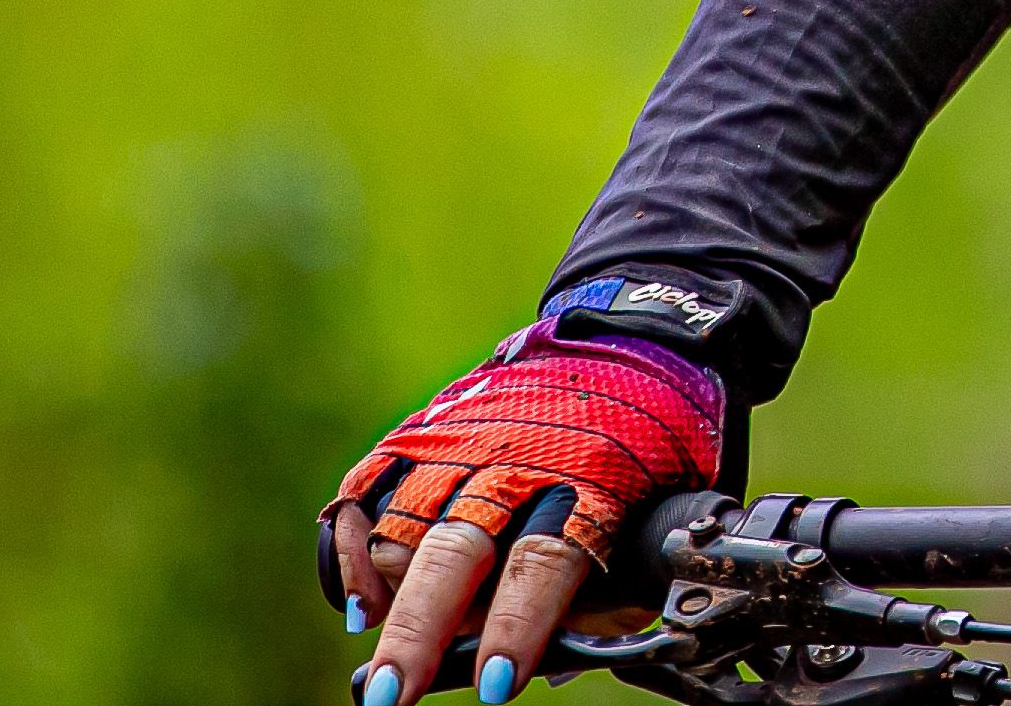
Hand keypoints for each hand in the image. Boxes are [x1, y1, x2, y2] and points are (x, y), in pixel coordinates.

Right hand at [320, 318, 725, 701]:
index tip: (497, 682)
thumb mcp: (656, 515)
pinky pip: (368, 491)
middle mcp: (516, 460)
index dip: (517, 625)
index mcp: (589, 482)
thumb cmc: (649, 449)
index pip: (545, 561)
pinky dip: (354, 551)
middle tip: (392, 697)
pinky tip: (364, 604)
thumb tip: (544, 663)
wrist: (630, 341)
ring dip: (387, 601)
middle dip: (420, 633)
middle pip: (454, 552)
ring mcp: (463, 441)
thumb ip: (602, 591)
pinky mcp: (425, 430)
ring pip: (402, 526)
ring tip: (379, 661)